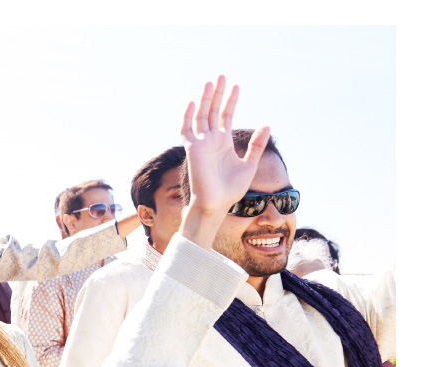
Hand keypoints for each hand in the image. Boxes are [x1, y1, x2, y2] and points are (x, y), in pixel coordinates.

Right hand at [179, 76, 270, 247]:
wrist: (216, 204)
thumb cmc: (231, 190)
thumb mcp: (249, 164)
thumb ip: (256, 145)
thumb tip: (266, 124)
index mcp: (223, 143)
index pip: (226, 116)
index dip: (232, 101)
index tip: (237, 85)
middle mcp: (211, 140)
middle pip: (212, 111)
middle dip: (218, 94)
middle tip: (222, 75)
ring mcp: (200, 144)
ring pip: (201, 116)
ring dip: (206, 99)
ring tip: (212, 82)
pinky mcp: (192, 150)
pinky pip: (186, 130)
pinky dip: (188, 117)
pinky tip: (194, 103)